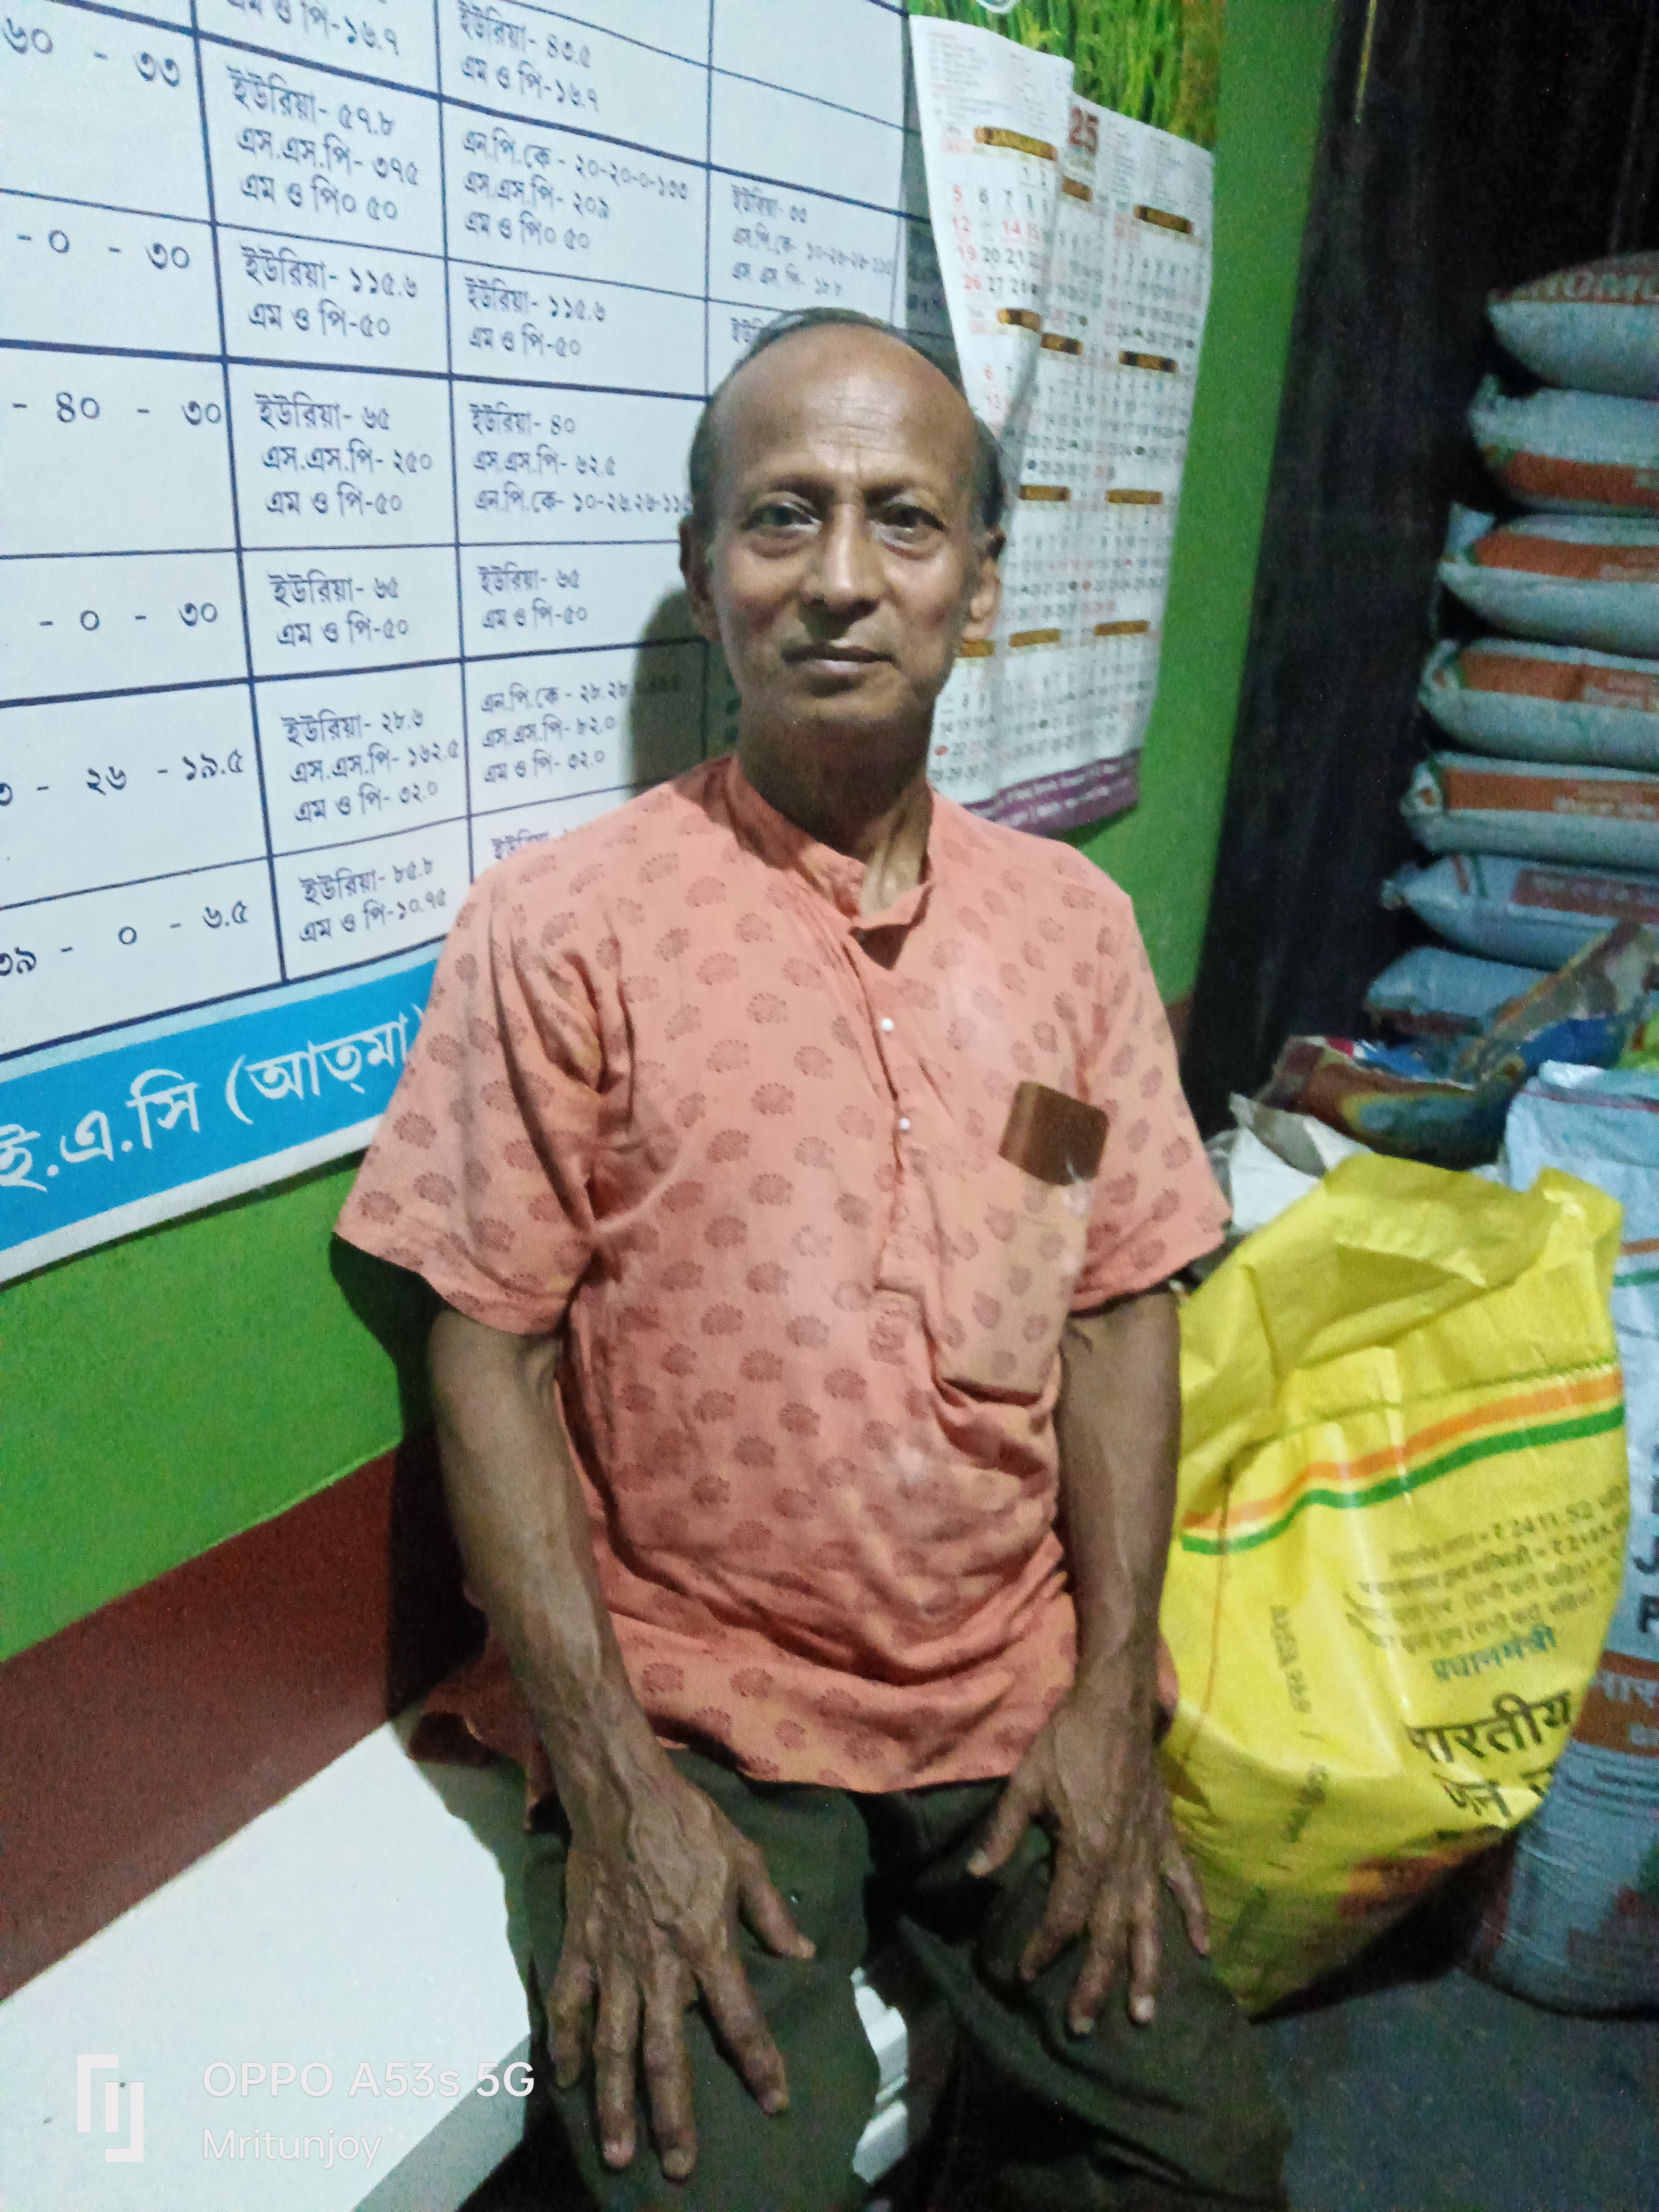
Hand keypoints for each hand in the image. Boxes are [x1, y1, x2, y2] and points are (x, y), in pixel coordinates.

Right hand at [548, 1762, 813, 2179]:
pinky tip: (567, 2082)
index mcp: (706, 1944)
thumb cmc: (689, 1824)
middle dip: (673, 2116)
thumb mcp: (745, 1859)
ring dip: (616, 2104)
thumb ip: (772, 1912)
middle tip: (679, 2168)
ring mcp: (613, 1961)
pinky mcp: (580, 1948)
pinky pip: (568, 2006)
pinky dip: (564, 2046)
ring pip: (613, 2047)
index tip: (775, 2103)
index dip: (760, 2065)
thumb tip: (803, 1957)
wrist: (621, 1793)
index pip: (740, 2019)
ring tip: (619, 2153)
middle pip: (667, 2055)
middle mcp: (659, 1965)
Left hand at [967, 1677, 1207, 2032]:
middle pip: (1110, 1935)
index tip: (1026, 1974)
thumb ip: (1003, 1832)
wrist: (1116, 1703)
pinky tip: (1203, 1949)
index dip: (1044, 1949)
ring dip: (1147, 1970)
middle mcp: (1123, 1863)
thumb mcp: (1026, 1782)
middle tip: (1082, 2026)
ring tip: (1142, 2014)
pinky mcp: (1167, 1835)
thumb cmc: (1067, 1739)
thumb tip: (976, 1875)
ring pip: (1151, 1923)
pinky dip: (1196, 1914)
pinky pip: (1186, 1883)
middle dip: (1095, 1984)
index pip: (1065, 1917)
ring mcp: (1149, 1852)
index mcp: (1086, 1852)